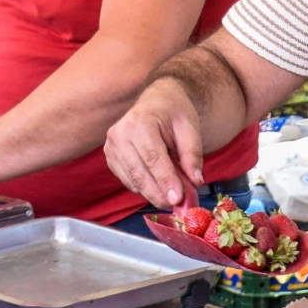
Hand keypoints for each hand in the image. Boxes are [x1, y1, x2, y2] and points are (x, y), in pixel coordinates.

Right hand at [105, 78, 205, 209]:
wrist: (156, 102)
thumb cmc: (174, 112)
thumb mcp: (190, 127)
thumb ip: (193, 154)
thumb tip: (196, 181)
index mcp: (139, 122)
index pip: (153, 157)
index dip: (165, 180)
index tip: (177, 199)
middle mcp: (119, 134)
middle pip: (139, 173)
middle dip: (159, 193)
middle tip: (177, 205)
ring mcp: (111, 147)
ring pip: (132, 181)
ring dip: (153, 194)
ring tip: (172, 198)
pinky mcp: (111, 159)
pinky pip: (128, 181)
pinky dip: (144, 189)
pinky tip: (158, 188)